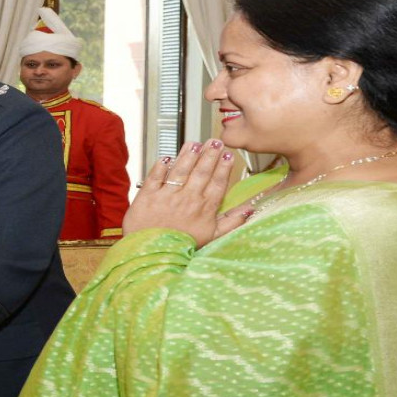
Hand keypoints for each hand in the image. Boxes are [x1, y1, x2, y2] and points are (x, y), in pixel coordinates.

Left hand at [123, 139, 245, 246]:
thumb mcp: (211, 237)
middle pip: (201, 172)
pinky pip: (155, 176)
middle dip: (209, 154)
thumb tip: (249, 210)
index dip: (223, 167)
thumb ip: (231, 222)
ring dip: (188, 155)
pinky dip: (161, 166)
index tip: (228, 155)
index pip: (217, 183)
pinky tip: (167, 157)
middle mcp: (187, 199)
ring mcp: (167, 196)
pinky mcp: (148, 196)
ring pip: (181, 170)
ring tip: (195, 144)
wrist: (152, 255)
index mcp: (204, 209)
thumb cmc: (181, 246)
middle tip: (215, 141)